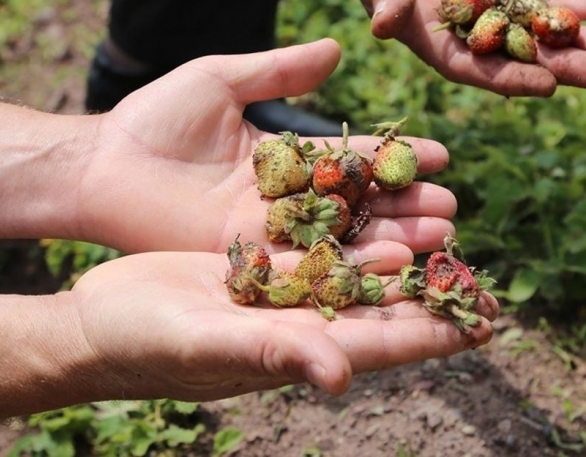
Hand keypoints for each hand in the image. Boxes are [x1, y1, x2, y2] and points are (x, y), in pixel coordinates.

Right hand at [67, 248, 498, 398]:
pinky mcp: (258, 267)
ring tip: (446, 232)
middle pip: (384, 308)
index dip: (437, 334)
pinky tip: (376, 209)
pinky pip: (317, 244)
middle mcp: (301, 323)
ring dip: (400, 256)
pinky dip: (350, 229)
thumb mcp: (210, 345)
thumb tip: (342, 377)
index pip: (386, 343)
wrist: (98, 320)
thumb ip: (275, 352)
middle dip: (432, 294)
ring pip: (356, 271)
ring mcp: (281, 295)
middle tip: (485, 278)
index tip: (488, 324)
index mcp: (301, 350)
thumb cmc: (147, 345)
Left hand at [75, 39, 456, 255]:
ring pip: (342, 237)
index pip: (352, 157)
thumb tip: (338, 49)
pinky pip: (309, 261)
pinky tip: (393, 262)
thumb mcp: (222, 78)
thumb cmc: (154, 117)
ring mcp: (269, 233)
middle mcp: (284, 199)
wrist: (100, 164)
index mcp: (284, 157)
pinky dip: (351, 262)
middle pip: (358, 204)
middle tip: (451, 207)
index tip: (439, 155)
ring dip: (391, 238)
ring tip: (440, 236)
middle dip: (405, 205)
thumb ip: (280, 69)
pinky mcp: (249, 262)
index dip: (395, 157)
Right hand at [323, 0, 585, 96]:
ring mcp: (468, 1)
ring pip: (520, 27)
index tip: (547, 86)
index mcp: (414, 27)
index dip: (504, 77)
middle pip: (504, 54)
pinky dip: (552, 3)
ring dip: (562, 40)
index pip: (464, 63)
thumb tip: (384, 27)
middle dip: (552, 65)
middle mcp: (445, 24)